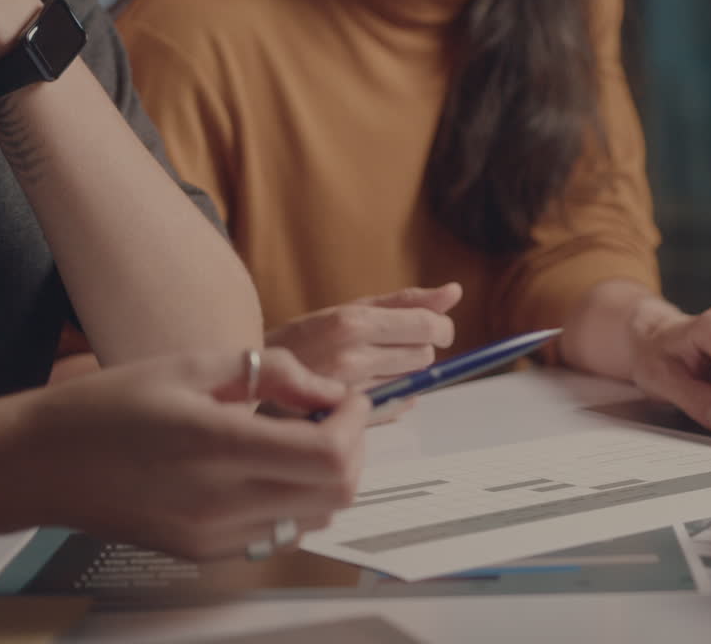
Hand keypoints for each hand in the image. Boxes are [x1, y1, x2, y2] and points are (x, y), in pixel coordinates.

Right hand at [8, 349, 369, 559]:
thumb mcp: (192, 364)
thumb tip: (328, 390)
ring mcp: (214, 534)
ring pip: (316, 517)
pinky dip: (297, 500)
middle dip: (353, 447)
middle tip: (334, 414)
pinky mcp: (206, 551)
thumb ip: (273, 372)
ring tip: (304, 438)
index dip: (355, 422)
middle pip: (336, 492)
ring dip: (329, 477)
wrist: (40, 464)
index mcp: (216, 446)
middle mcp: (219, 501)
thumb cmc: (109, 407)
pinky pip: (280, 532)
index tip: (348, 397)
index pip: (328, 455)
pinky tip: (272, 467)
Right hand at [265, 283, 460, 388]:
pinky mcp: (348, 419)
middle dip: (418, 350)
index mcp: (352, 322)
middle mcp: (351, 356)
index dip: (439, 329)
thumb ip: (404, 302)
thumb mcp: (348, 311)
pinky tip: (369, 392)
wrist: (256, 383)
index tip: (433, 330)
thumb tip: (454, 292)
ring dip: (402, 375)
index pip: (425, 326)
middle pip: (424, 354)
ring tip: (371, 370)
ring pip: (413, 381)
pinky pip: (397, 407)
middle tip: (390, 349)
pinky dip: (393, 398)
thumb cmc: (304, 342)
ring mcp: (349, 392)